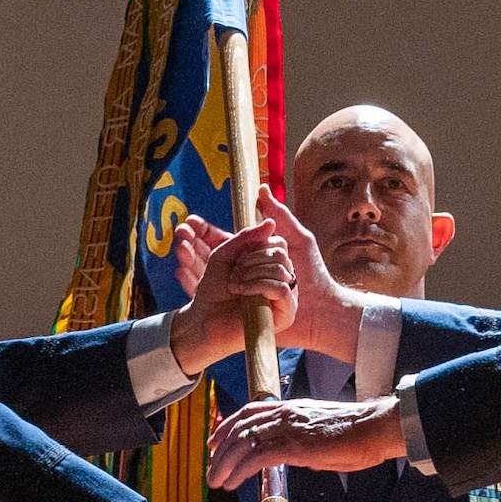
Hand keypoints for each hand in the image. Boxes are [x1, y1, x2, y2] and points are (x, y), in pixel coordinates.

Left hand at [168, 216, 295, 374]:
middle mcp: (280, 278)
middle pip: (280, 253)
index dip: (254, 244)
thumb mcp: (225, 255)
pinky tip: (242, 293)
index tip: (235, 257)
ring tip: (234, 285)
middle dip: (251, 258)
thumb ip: (246, 238)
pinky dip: (260, 286)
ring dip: (252, 273)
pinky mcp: (285, 314)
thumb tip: (271, 223)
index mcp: (267, 264)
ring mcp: (284, 297)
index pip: (276, 242)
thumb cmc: (213, 291)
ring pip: (281, 269)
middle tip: (233, 273)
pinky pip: (282, 288)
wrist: (204, 320)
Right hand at [176, 187, 369, 362]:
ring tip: (180, 248)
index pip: (222, 239)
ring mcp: (235, 290)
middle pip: (208, 253)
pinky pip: (208, 296)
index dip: (205, 231)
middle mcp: (241, 272)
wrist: (320, 311)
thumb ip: (280, 216)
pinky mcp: (233, 308)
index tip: (190, 222)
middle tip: (180, 232)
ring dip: (189, 258)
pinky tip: (181, 271)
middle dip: (193, 242)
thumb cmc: (311, 275)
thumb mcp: (296, 240)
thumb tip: (261, 190)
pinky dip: (191, 283)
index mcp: (253, 256)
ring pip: (203, 271)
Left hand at [206, 396, 404, 489]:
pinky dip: (240, 470)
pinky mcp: (293, 445)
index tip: (215, 441)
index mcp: (291, 408)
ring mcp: (287, 428)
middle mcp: (284, 414)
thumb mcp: (322, 435)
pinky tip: (233, 482)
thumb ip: (303, 444)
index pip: (250, 412)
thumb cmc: (358, 434)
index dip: (228, 425)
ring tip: (215, 480)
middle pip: (240, 426)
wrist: (376, 428)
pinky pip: (256, 456)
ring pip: (243, 441)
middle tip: (209, 466)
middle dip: (220, 448)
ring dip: (224, 463)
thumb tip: (295, 458)